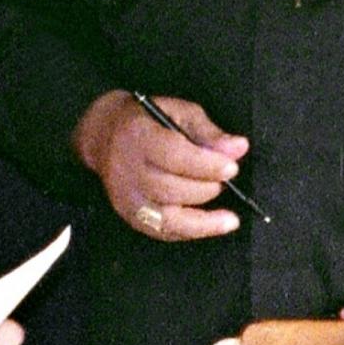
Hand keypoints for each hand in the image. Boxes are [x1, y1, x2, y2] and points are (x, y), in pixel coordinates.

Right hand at [74, 89, 247, 241]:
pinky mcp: (129, 214)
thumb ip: (209, 133)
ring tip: (228, 217)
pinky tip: (211, 226)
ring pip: (166, 217)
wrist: (105, 135)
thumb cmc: (148, 121)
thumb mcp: (179, 113)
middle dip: (206, 188)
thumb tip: (238, 148)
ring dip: (203, 219)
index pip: (173, 155)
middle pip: (170, 189)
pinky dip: (190, 232)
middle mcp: (127, 169)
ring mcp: (126, 196)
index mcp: (138, 136)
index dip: (206, 165)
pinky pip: (162, 232)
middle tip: (225, 181)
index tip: (231, 167)